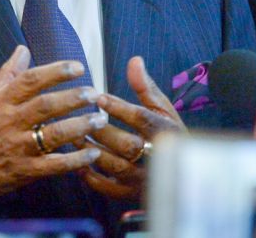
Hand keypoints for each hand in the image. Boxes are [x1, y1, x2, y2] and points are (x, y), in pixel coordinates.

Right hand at [0, 45, 104, 203]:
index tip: (78, 67)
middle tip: (94, 93)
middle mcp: (9, 122)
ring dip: (80, 126)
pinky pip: (54, 165)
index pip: (30, 81)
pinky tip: (92, 153)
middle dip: (73, 97)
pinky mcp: (24, 171)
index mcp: (1, 101)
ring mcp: (17, 147)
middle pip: (45, 106)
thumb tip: (23, 49)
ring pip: (53, 134)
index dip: (55, 72)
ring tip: (100, 120)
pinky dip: (75, 160)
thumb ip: (7, 74)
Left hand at [79, 56, 184, 199]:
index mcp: (167, 133)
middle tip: (80, 117)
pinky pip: (108, 188)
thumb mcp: (162, 109)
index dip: (120, 107)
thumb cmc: (167, 134)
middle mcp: (157, 158)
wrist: (182, 174)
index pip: (142, 119)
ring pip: (115, 166)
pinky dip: (90, 176)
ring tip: (73, 135)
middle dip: (102, 131)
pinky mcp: (131, 194)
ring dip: (92, 150)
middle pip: (127, 145)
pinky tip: (76, 161)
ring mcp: (143, 178)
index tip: (99, 96)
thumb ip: (145, 86)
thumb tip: (134, 60)